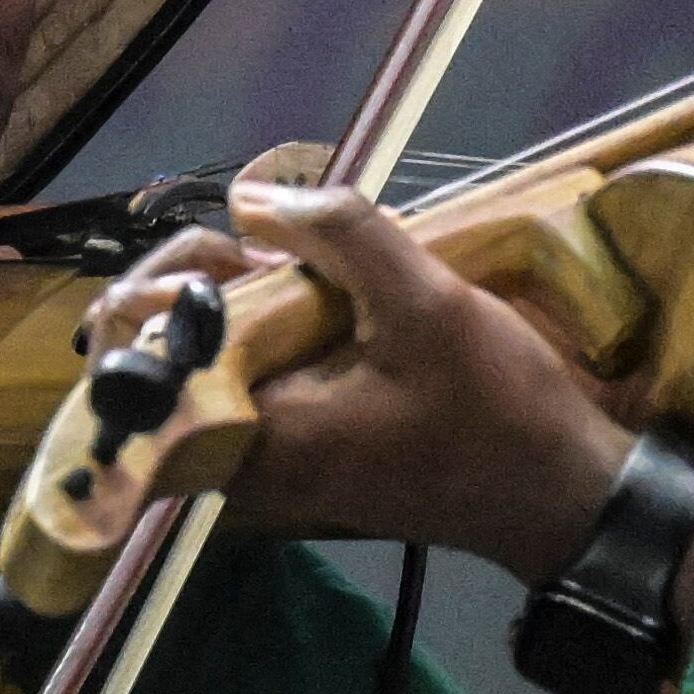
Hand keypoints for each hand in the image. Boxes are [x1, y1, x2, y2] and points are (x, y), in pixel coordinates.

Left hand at [84, 182, 636, 585]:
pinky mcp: (296, 452)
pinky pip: (249, 378)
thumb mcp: (427, 305)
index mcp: (250, 437)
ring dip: (242, 299)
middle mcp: (238, 462)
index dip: (166, 285)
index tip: (229, 247)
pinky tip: (319, 295)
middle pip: (165, 356)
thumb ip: (339, 236)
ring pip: (208, 363)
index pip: (139, 363)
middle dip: (206, 279)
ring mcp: (266, 463)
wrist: (554, 495)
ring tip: (299, 258)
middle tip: (270, 241)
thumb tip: (249, 198)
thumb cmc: (495, 411)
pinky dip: (272, 329)